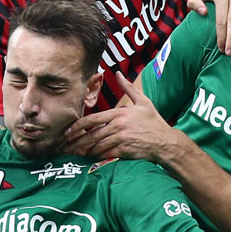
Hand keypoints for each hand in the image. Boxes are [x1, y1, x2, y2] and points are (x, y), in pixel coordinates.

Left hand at [64, 73, 179, 161]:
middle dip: (76, 141)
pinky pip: (105, 154)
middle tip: (65, 146)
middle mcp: (118, 126)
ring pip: (96, 146)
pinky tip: (89, 157)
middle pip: (90, 135)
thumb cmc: (154, 122)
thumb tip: (118, 74)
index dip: (76, 126)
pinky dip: (96, 156)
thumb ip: (128, 88)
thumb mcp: (143, 102)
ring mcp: (121, 139)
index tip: (67, 131)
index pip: (92, 120)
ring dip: (84, 150)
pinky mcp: (124, 151)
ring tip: (73, 153)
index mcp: (119, 113)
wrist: (165, 142)